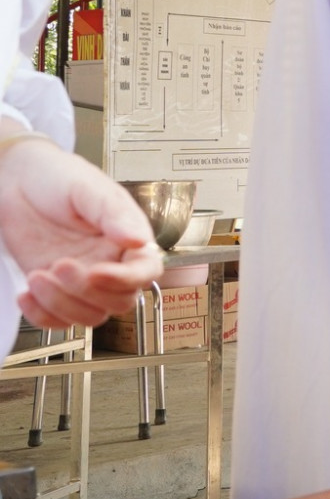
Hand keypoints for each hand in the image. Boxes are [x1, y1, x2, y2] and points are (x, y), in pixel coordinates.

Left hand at [0, 137, 162, 328]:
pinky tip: (27, 293)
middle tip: (60, 265)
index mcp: (128, 238)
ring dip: (61, 304)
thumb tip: (141, 239)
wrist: (14, 180)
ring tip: (38, 276)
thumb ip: (115, 214)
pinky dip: (41, 315)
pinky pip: (58, 321)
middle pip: (118, 301)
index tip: (98, 272)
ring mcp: (82, 279)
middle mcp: (110, 262)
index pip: (145, 272)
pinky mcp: (55, 290)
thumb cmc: (56, 177)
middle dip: (86, 291)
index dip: (126, 279)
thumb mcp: (88, 188)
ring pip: (89, 315)